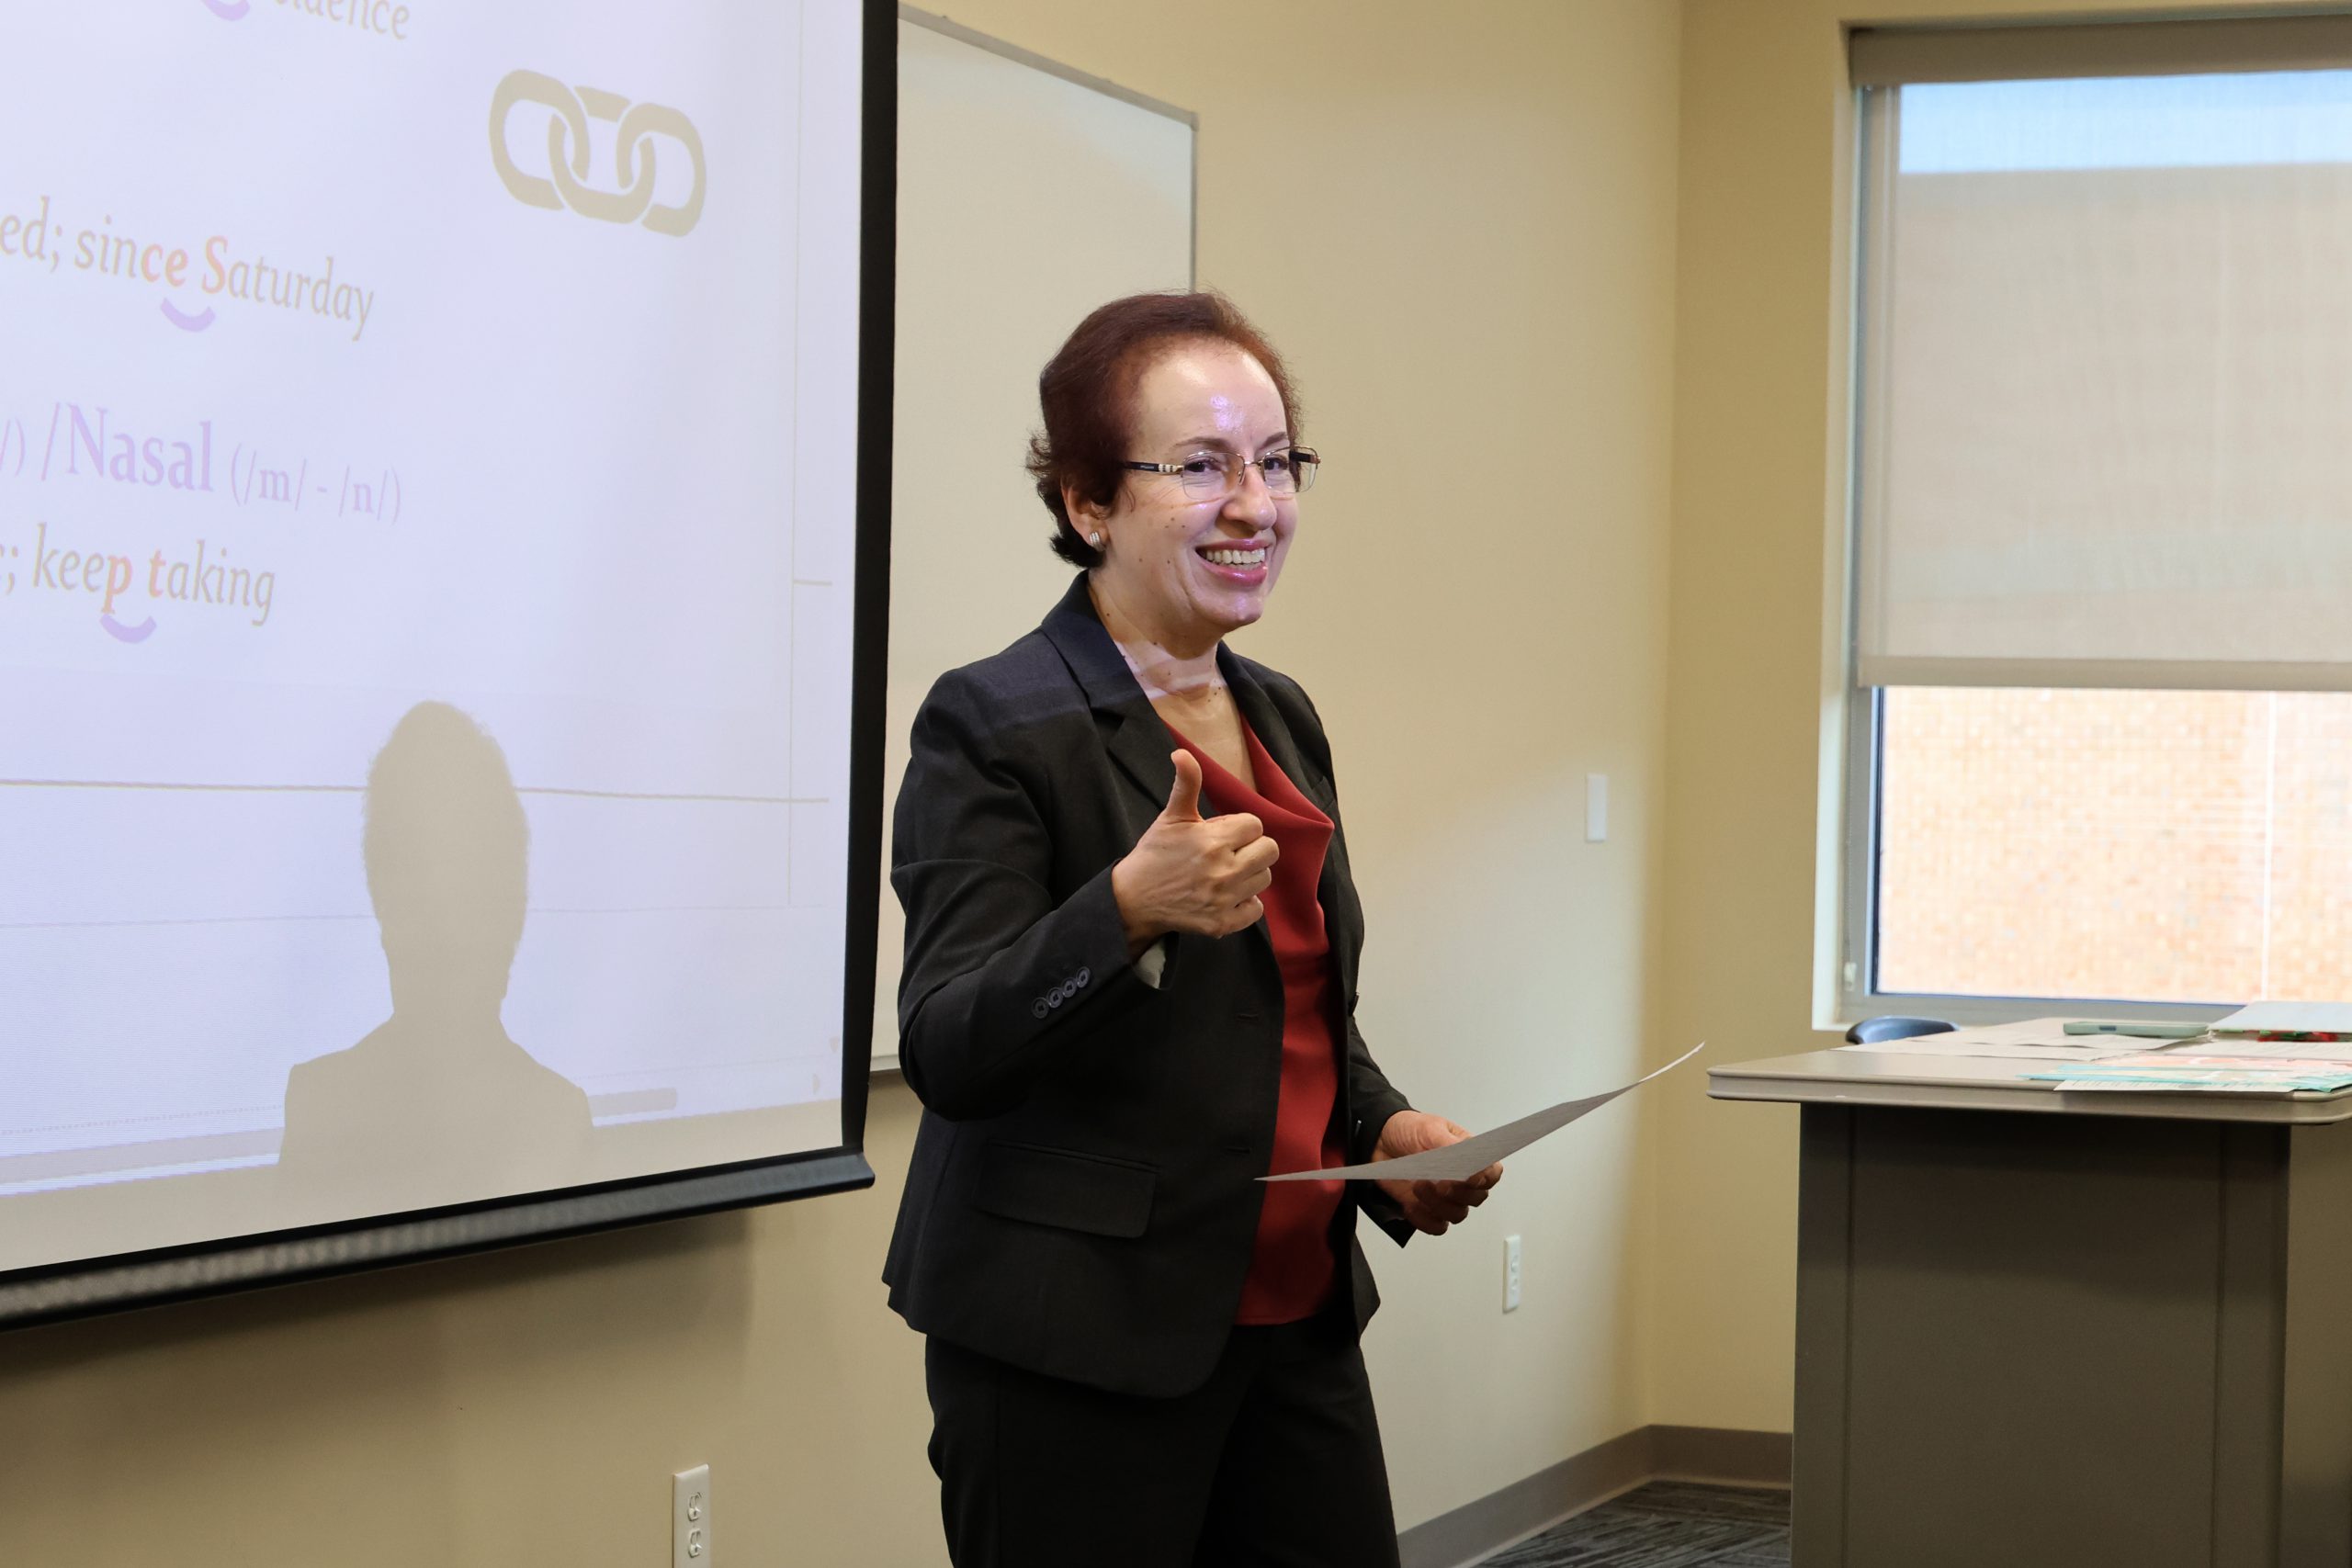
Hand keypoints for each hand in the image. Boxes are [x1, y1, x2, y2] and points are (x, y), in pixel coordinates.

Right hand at [1110, 750, 1277, 950]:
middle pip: (1269, 850)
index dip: (1239, 827)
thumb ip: (1186, 784)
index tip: (1220, 834)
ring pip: (1264, 878)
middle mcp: (1222, 871)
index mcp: (1212, 840)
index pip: (1255, 825)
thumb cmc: (1155, 854)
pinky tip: (1225, 895)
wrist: (1133, 899)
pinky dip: (1245, 903)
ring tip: (1223, 873)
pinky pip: (1256, 909)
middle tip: (1228, 852)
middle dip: (1251, 847)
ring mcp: (1224, 899)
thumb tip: (1182, 753)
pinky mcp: (1223, 923)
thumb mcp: (1171, 816)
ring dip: (1248, 873)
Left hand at [1371, 1111, 1501, 1236]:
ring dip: (1437, 1204)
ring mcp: (1445, 1197)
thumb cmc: (1408, 1130)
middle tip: (1440, 1182)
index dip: (1485, 1178)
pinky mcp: (1427, 1209)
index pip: (1492, 1173)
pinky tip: (1411, 1204)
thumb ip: (1451, 1146)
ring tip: (1418, 1185)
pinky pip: (1436, 1226)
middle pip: (1476, 1198)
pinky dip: (1424, 1219)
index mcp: (1469, 1156)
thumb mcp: (1430, 1129)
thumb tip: (1469, 1163)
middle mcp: (1461, 1179)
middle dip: (1458, 1193)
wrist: (1378, 1140)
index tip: (1469, 1177)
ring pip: (1457, 1214)